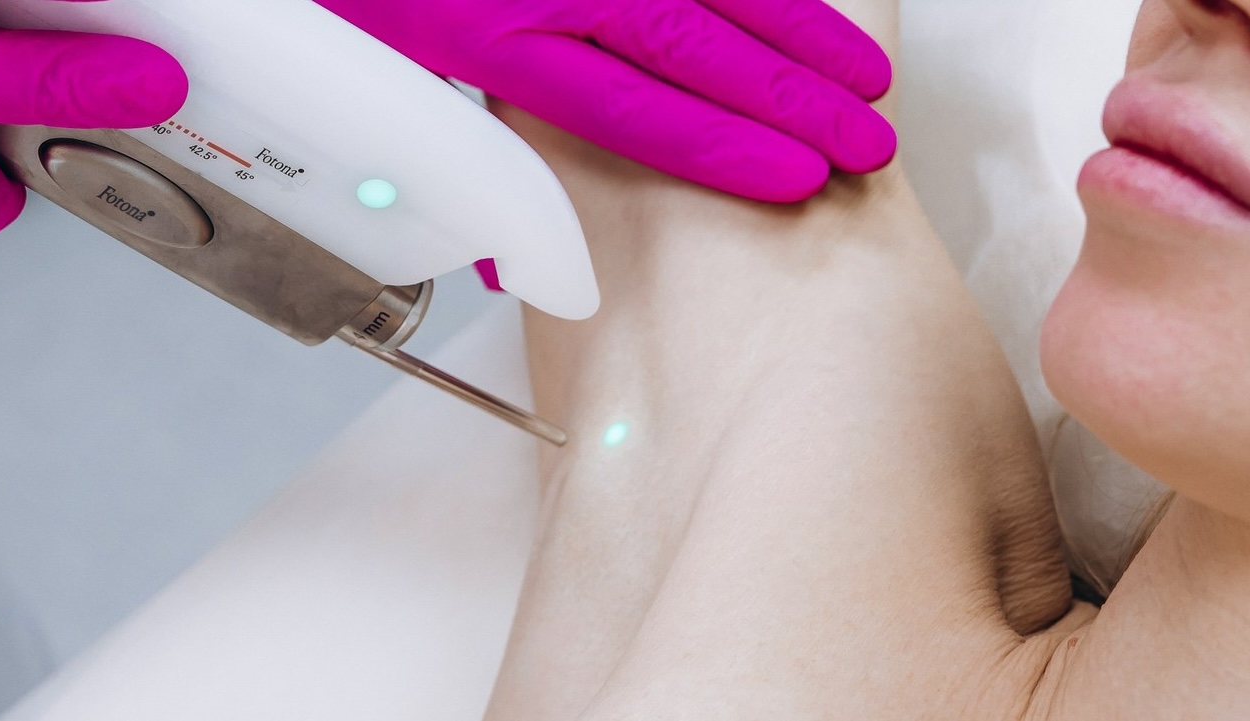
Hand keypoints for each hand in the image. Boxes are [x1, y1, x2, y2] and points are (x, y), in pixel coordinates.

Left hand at [315, 0, 895, 202]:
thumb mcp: (380, 82)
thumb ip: (459, 160)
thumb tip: (520, 262)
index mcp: (493, 43)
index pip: (633, 106)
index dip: (722, 146)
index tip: (796, 178)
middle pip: (694, 47)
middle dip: (793, 98)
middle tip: (868, 143)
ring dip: (798, 31)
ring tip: (866, 78)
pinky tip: (809, 7)